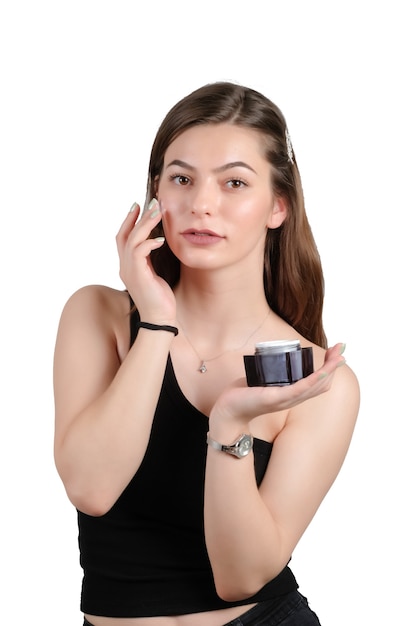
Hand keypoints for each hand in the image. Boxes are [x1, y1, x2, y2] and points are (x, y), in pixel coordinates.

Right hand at [116, 200, 175, 322]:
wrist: (160, 320)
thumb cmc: (160, 300)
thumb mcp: (156, 275)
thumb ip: (153, 260)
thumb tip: (159, 244)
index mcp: (127, 266)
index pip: (123, 238)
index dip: (129, 221)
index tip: (138, 206)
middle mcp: (124, 267)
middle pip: (124, 234)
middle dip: (137, 217)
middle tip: (151, 202)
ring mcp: (129, 271)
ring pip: (132, 240)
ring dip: (145, 224)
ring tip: (158, 212)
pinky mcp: (138, 275)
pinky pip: (139, 252)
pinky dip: (149, 242)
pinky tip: (161, 239)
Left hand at [210, 343, 345, 426]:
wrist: (227, 411)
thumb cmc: (243, 396)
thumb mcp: (262, 381)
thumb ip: (270, 373)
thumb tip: (272, 358)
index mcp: (292, 394)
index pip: (317, 382)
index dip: (329, 367)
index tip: (336, 352)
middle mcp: (293, 398)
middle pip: (322, 383)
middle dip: (333, 365)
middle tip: (341, 349)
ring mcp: (286, 399)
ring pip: (314, 386)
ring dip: (329, 371)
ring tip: (338, 358)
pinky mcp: (276, 398)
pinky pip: (298, 389)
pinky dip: (312, 381)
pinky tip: (322, 373)